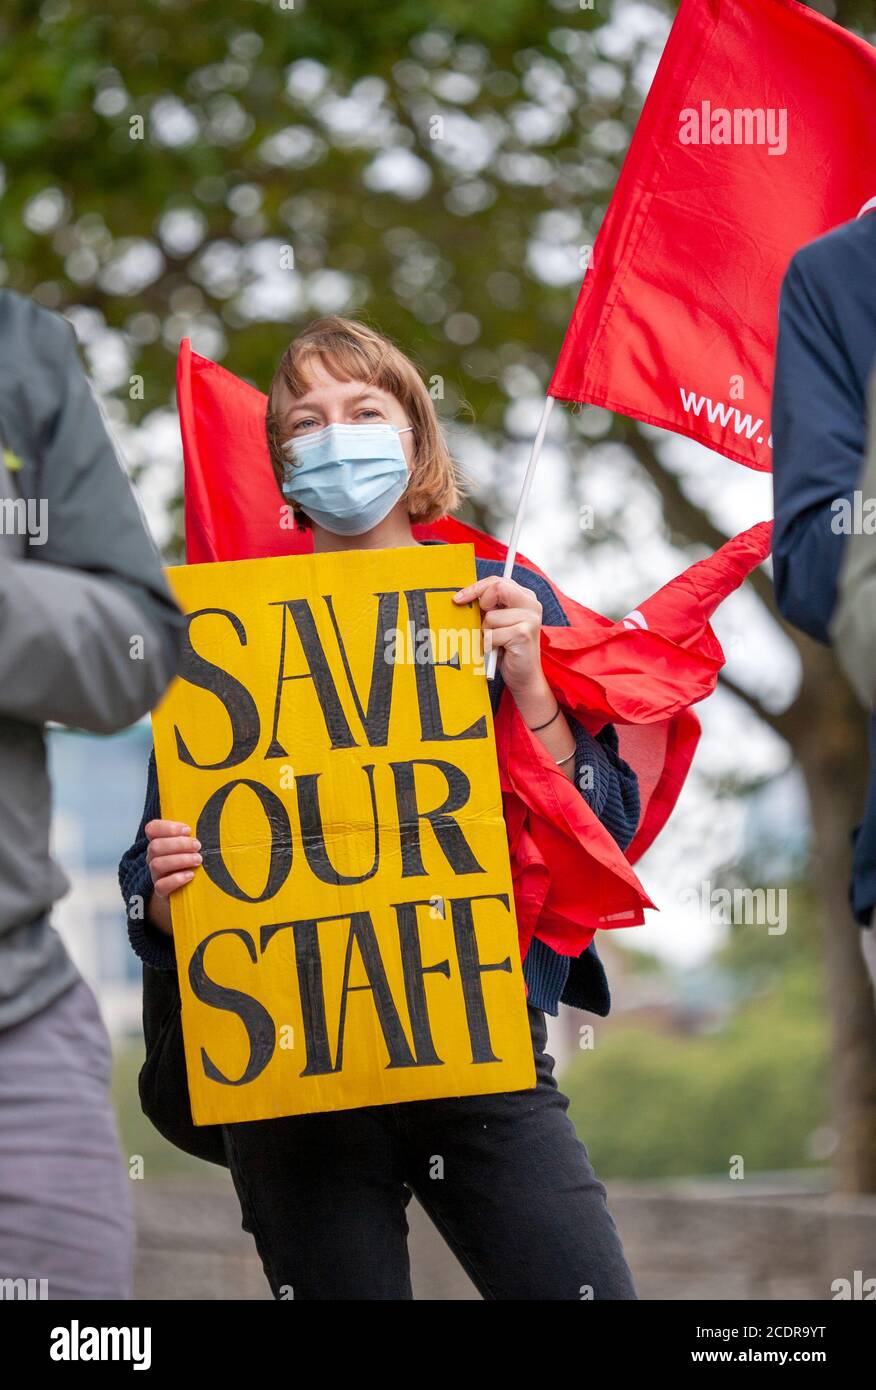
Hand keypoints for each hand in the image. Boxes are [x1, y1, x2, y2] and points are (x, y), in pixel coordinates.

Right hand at [144, 819, 201, 935]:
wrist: (183, 892)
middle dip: (179, 844)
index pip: (152, 829)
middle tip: (197, 846)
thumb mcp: (190, 846)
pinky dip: (176, 879)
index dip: (167, 827)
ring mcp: (156, 875)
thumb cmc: (190, 862)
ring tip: (198, 860)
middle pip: (155, 846)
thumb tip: (212, 821)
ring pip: (157, 864)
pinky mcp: (161, 891)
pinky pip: (161, 885)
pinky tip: (190, 876)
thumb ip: (193, 835)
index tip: (187, 830)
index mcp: (159, 842)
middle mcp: (154, 857)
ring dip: (180, 860)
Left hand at [452, 575, 544, 694]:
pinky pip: (492, 635)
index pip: (497, 581)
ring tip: (497, 642)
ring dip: (486, 633)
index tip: (458, 599)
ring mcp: (530, 618)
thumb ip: (488, 607)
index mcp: (525, 597)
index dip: (475, 588)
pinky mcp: (523, 634)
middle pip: (497, 588)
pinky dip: (489, 645)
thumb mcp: (497, 622)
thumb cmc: (507, 649)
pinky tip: (500, 651)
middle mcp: (531, 604)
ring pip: (490, 617)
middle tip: (483, 623)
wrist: (524, 677)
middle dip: (482, 605)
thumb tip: (462, 596)